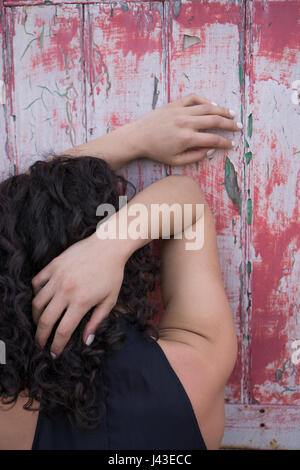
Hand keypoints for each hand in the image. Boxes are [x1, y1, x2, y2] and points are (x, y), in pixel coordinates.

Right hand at [32, 233, 127, 356]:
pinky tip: (41, 300)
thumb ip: (96, 321)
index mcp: (81, 301)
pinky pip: (37, 283)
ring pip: (37, 303)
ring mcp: (57, 277)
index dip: (56, 346)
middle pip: (45, 321)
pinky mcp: (53, 265)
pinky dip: (36, 293)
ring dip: (36, 317)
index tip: (53, 353)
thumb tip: (86, 341)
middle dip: (40, 337)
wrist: (109, 246)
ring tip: (40, 324)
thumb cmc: (113, 273)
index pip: (63, 331)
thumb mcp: (110, 300)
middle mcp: (66, 290)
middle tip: (40, 344)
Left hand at [128, 93, 241, 165]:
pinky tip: (212, 106)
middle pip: (214, 121)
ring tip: (231, 114)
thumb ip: (195, 157)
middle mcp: (185, 122)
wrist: (138, 137)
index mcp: (186, 138)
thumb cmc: (156, 151)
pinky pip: (193, 98)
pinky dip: (205, 100)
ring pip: (207, 107)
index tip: (232, 144)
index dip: (225, 143)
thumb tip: (210, 150)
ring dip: (222, 111)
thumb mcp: (175, 161)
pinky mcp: (174, 104)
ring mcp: (180, 111)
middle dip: (229, 125)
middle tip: (238, 128)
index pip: (212, 140)